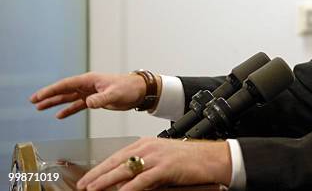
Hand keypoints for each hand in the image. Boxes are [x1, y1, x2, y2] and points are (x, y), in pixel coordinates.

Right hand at [30, 72, 149, 117]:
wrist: (140, 91)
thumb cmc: (129, 88)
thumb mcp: (115, 94)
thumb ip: (101, 99)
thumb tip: (88, 103)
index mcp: (90, 80)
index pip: (66, 84)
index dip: (51, 90)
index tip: (38, 96)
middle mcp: (88, 85)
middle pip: (64, 90)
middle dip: (48, 96)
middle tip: (33, 102)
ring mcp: (90, 92)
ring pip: (68, 98)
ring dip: (55, 103)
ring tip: (40, 108)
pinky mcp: (95, 100)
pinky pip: (78, 105)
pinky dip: (69, 110)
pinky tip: (59, 116)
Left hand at [76, 137, 231, 190]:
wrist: (212, 157)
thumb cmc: (190, 160)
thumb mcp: (162, 159)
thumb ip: (144, 167)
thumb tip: (126, 181)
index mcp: (146, 143)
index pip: (117, 156)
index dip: (100, 168)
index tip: (87, 178)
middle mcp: (149, 147)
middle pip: (116, 162)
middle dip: (97, 175)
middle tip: (82, 185)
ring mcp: (157, 157)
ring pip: (125, 170)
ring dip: (106, 181)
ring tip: (92, 189)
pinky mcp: (165, 167)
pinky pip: (143, 179)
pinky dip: (130, 188)